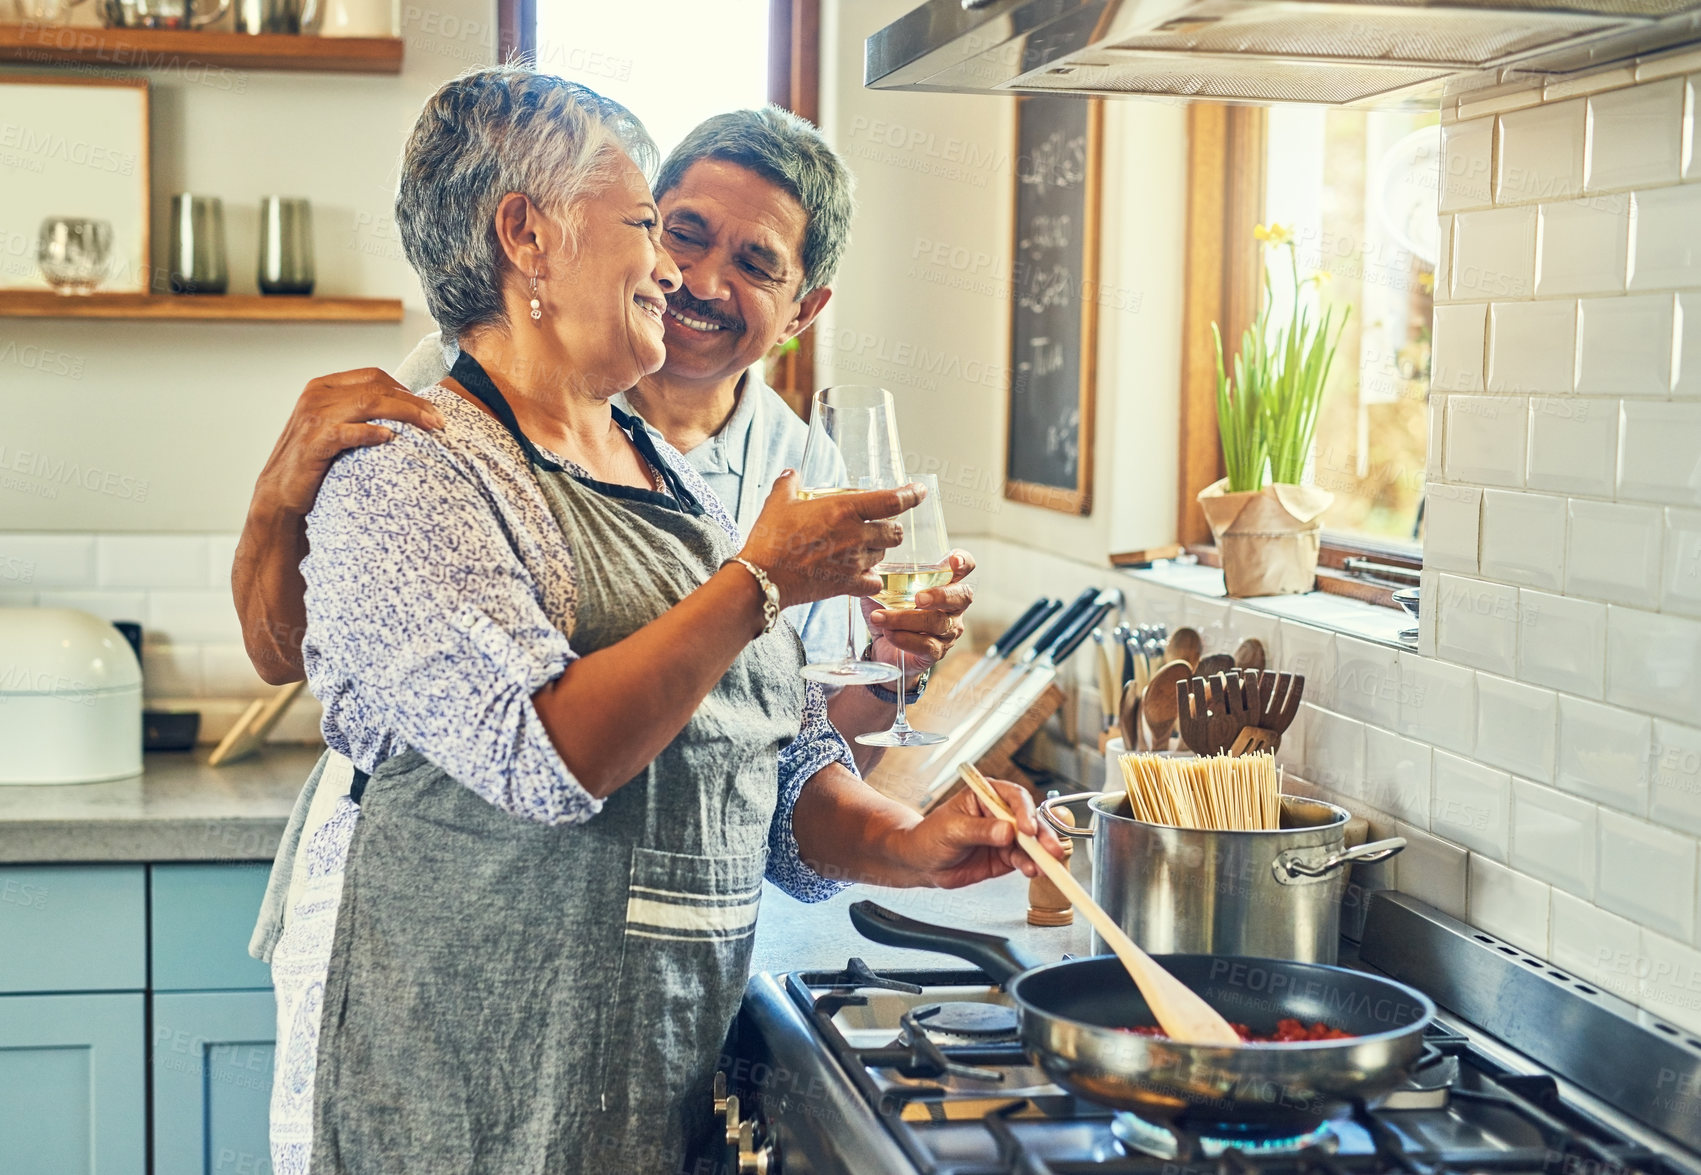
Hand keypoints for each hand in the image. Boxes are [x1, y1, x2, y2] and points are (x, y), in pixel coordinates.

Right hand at [252, 368, 444, 516]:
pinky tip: (391, 438)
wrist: (280, 495)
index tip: (429, 407)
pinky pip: (348, 432)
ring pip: (369, 404)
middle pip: (376, 388)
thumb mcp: (334, 427)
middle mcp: (316, 395)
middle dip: (413, 402)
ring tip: (429, 427)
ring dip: (405, 414)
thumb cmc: (315, 462)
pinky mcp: (313, 443)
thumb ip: (357, 412)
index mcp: (323, 386)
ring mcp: (313, 418)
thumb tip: (403, 409)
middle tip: (439, 420)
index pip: (373, 376)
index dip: (405, 389)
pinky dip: (371, 432)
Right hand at [738, 472, 921, 607]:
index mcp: (844, 510)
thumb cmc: (770, 538)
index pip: (892, 501)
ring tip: (860, 548)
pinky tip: (860, 574)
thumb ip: (789, 484)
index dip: (911, 495)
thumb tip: (792, 473)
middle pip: (894, 532)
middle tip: (879, 526)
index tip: (919, 491)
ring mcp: (854, 562)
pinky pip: (873, 582)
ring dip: (877, 550)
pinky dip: (871, 578)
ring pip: (883, 555)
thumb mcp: (778, 502)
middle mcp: (856, 536)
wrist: (763, 577)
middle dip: (891, 528)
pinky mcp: (847, 585)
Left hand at [862, 548, 974, 672]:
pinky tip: (889, 633)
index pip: (965, 567)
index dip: (964, 562)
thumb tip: (866, 559)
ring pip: (937, 623)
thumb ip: (881, 573)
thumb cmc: (889, 611)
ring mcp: (948, 631)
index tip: (953, 560)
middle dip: (941, 595)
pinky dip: (905, 638)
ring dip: (905, 619)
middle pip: (962, 596)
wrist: (882, 647)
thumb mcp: (883, 588)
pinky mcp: (937, 652)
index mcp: (944, 583)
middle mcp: (953, 607)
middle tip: (918, 598)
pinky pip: (927, 645)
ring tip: (880, 618)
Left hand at [883, 776, 1065, 889]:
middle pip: (1030, 820)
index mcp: (986, 795)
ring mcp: (1006, 836)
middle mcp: (1000, 813)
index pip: (1013, 798)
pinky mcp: (1006, 856)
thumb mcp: (952, 830)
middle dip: (1042, 835)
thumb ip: (980, 831)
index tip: (1028, 829)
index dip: (1025, 812)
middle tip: (1050, 849)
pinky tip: (1032, 871)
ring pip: (1031, 843)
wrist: (921, 863)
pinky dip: (1031, 866)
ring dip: (1040, 854)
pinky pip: (1024, 860)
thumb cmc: (930, 837)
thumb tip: (1007, 831)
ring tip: (1043, 866)